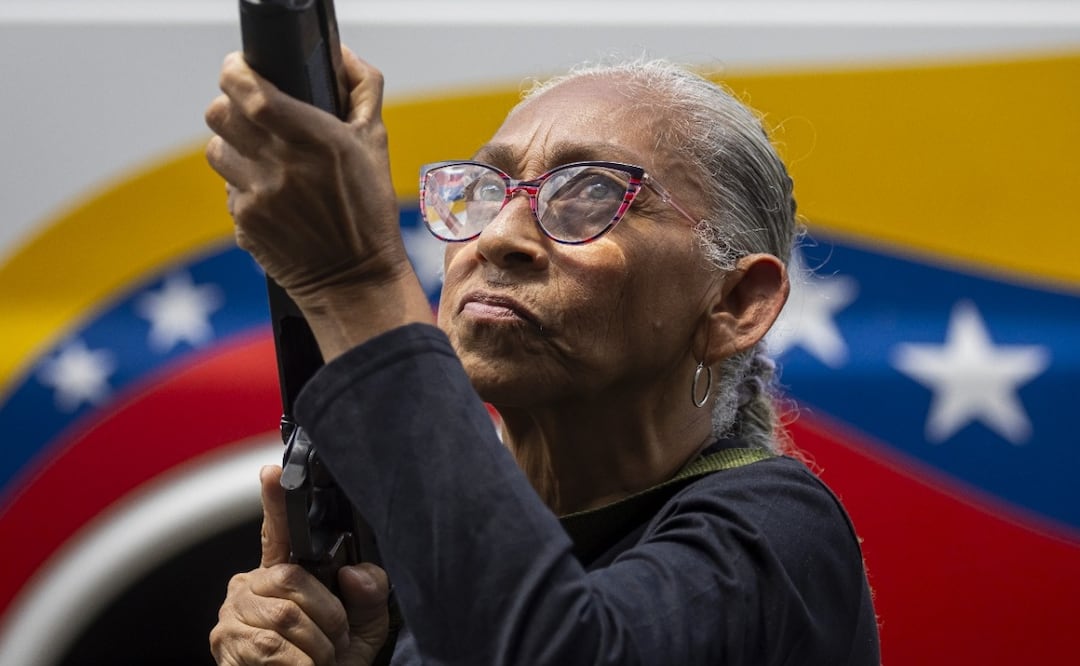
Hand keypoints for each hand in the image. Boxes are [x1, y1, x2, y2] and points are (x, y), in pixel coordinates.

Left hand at [205, 47, 406, 304]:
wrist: (355, 280)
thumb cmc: (370, 210)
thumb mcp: (376, 145)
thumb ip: (362, 89)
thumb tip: (341, 56)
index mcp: (316, 140)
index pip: (250, 92)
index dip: (235, 73)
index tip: (240, 69)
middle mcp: (282, 167)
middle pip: (219, 114)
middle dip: (231, 107)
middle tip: (250, 114)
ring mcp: (259, 198)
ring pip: (216, 150)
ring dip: (234, 148)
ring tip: (262, 159)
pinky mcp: (244, 223)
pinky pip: (228, 189)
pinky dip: (245, 187)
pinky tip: (273, 198)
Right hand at [209, 466, 390, 665]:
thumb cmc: (330, 663)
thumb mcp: (362, 628)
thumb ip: (369, 595)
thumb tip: (356, 573)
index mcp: (282, 574)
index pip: (277, 531)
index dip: (275, 501)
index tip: (272, 473)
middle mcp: (250, 587)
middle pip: (291, 579)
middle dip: (327, 616)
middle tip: (336, 641)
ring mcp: (233, 617)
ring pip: (284, 617)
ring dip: (316, 646)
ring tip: (321, 659)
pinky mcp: (226, 647)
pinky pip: (272, 649)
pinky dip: (301, 665)